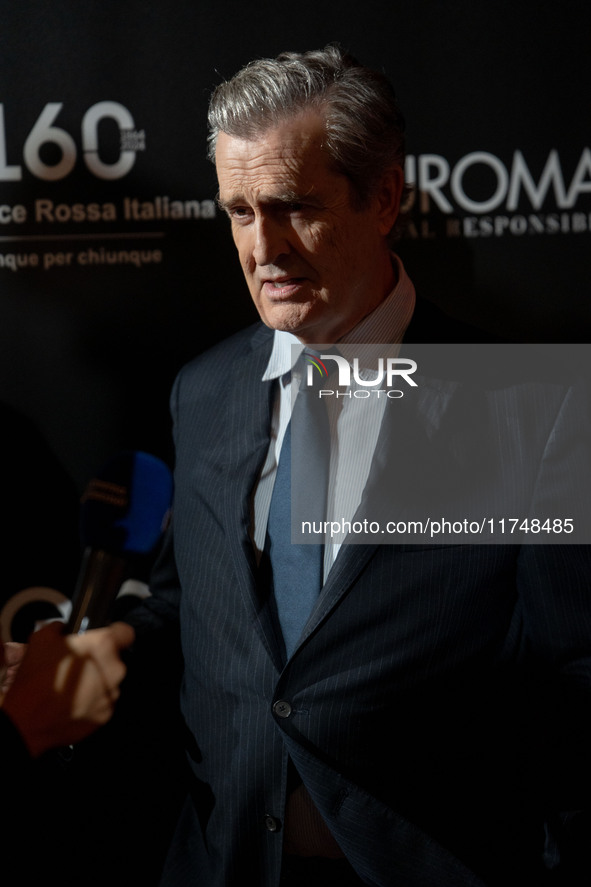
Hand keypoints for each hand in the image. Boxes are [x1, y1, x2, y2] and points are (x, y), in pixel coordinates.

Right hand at [1, 620, 134, 756]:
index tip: (107, 637)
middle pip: (114, 660)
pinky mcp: (106, 715)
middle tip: (78, 664)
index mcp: (103, 646)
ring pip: (109, 682)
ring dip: (96, 682)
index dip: (115, 633)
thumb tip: (62, 629)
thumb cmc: (36, 679)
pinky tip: (72, 701)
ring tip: (72, 686)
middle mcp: (113, 670)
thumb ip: (60, 628)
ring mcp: (111, 694)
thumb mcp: (42, 638)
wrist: (27, 720)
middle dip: (99, 661)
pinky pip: (103, 703)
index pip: (125, 633)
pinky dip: (92, 702)